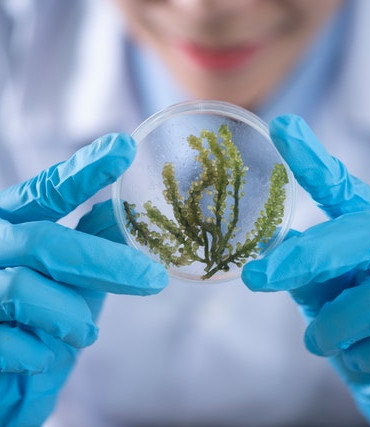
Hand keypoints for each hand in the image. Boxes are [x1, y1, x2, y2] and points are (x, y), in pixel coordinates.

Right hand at [0, 134, 167, 426]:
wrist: (4, 376)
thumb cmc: (36, 318)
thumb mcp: (69, 277)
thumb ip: (90, 243)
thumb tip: (125, 212)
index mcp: (12, 225)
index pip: (47, 191)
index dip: (85, 170)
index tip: (125, 148)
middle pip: (44, 241)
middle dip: (105, 262)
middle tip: (154, 279)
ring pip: (23, 289)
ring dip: (70, 316)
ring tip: (87, 333)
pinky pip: (6, 341)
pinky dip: (39, 352)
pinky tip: (46, 356)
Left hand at [242, 115, 369, 425]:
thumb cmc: (367, 331)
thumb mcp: (331, 297)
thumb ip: (308, 272)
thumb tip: (271, 247)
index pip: (343, 188)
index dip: (312, 159)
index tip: (282, 127)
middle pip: (360, 233)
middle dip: (305, 257)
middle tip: (257, 276)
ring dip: (333, 327)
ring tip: (319, 340)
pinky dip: (364, 358)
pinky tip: (363, 360)